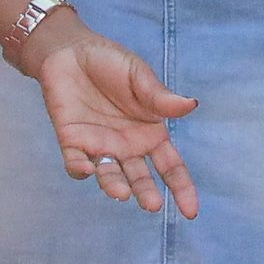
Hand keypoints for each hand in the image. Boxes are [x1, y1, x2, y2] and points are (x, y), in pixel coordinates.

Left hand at [29, 24, 199, 216]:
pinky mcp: (72, 141)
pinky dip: (80, 168)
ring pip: (110, 175)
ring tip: (122, 194)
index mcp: (151, 133)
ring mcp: (100, 146)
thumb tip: (191, 105)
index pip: (171, 167)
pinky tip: (86, 169)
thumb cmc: (112, 63)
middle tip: (152, 205)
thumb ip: (160, 97)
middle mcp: (128, 146)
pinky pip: (76, 162)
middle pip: (141, 177)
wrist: (72, 51)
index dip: (182, 188)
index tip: (191, 212)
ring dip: (115, 186)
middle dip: (147, 193)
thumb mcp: (140, 77)